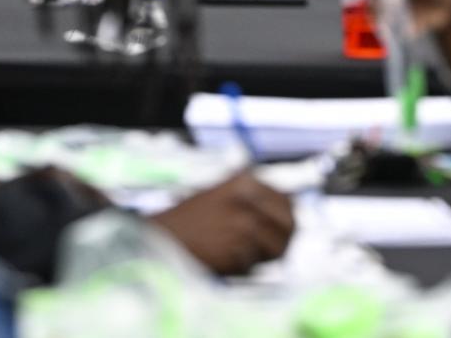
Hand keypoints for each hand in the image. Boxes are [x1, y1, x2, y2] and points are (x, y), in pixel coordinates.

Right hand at [148, 172, 294, 275]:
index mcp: (245, 182)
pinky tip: (221, 261)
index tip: (285, 231)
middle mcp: (249, 201)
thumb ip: (253, 200)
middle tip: (276, 253)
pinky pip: (252, 267)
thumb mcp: (220, 194)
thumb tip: (291, 208)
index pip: (287, 202)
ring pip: (274, 249)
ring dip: (262, 258)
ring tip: (240, 257)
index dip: (288, 219)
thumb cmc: (189, 219)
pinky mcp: (236, 250)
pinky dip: (241, 270)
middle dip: (285, 241)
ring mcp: (244, 226)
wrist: (159, 238)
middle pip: (289, 226)